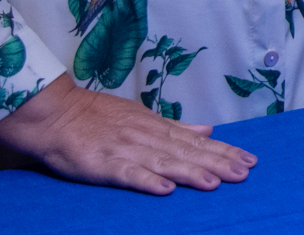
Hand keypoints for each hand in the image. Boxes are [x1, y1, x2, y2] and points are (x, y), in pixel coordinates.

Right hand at [0, 72, 254, 195]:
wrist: (54, 113)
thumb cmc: (97, 116)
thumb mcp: (141, 116)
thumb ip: (174, 127)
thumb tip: (208, 129)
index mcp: (156, 127)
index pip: (196, 142)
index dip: (223, 151)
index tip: (249, 160)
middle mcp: (146, 137)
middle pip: (187, 152)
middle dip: (217, 163)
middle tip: (244, 173)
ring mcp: (125, 150)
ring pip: (164, 162)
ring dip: (191, 172)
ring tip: (216, 182)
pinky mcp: (103, 164)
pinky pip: (127, 174)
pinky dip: (146, 180)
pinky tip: (165, 190)